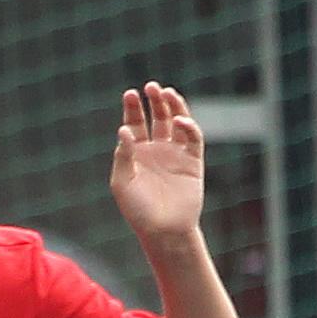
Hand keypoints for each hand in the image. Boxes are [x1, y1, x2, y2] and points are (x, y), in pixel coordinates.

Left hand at [109, 82, 205, 243]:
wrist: (164, 231)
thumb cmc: (138, 211)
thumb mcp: (123, 183)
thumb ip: (123, 156)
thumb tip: (124, 130)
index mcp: (136, 153)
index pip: (135, 123)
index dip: (133, 108)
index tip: (130, 94)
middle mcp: (157, 150)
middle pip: (157, 117)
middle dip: (154, 100)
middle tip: (151, 86)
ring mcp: (175, 154)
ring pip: (177, 121)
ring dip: (173, 106)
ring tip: (167, 93)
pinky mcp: (193, 161)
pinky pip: (192, 138)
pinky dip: (188, 126)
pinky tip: (179, 120)